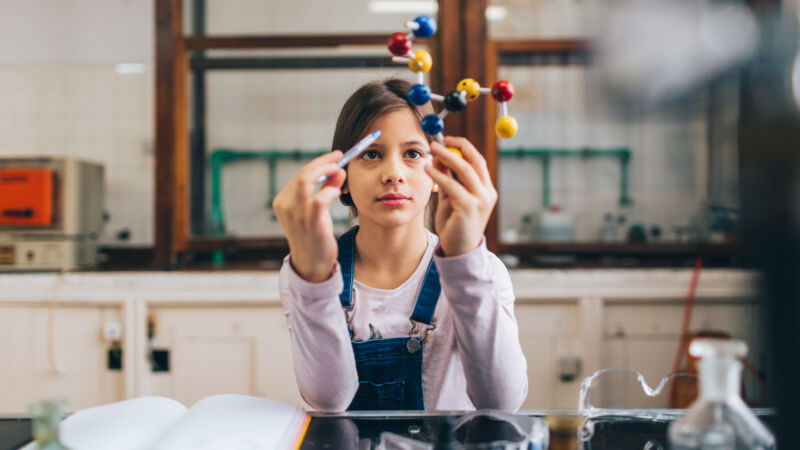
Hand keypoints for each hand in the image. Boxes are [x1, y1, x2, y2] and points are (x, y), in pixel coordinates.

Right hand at [273, 151, 345, 281]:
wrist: (311, 265)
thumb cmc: (314, 237)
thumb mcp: (316, 211)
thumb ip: (326, 189)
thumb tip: (339, 171)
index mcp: (283, 202)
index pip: (300, 174)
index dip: (318, 163)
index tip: (335, 157)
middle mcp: (286, 206)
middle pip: (302, 174)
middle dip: (323, 162)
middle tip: (340, 157)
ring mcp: (297, 215)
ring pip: (305, 181)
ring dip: (325, 170)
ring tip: (340, 169)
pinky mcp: (311, 224)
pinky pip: (320, 200)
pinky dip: (330, 190)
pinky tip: (338, 191)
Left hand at [424, 137, 497, 256]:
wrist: (459, 251)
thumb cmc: (454, 224)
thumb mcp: (450, 198)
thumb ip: (446, 179)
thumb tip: (437, 158)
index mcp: (486, 189)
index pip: (477, 161)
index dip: (463, 146)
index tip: (447, 138)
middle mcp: (487, 193)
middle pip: (473, 161)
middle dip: (455, 147)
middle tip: (437, 141)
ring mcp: (480, 201)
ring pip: (464, 170)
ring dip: (446, 157)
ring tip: (431, 150)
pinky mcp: (469, 208)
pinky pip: (452, 185)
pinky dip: (439, 175)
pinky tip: (428, 170)